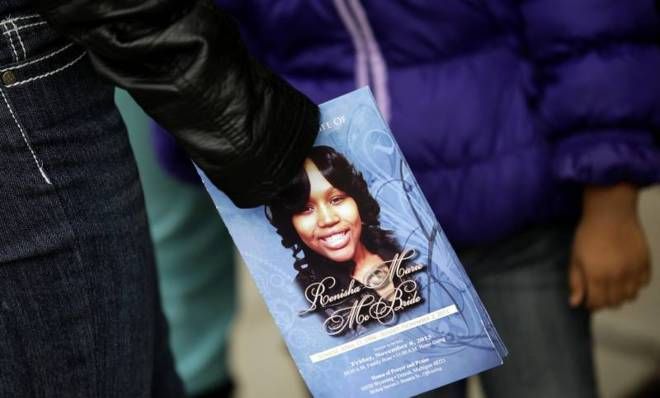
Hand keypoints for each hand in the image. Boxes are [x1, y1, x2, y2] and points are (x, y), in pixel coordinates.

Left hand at [569, 183, 650, 310]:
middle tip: (600, 293)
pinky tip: (626, 276)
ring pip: (631, 296)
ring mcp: (633, 270)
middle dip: (606, 302)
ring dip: (621, 295)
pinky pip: (643, 283)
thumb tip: (575, 303)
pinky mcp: (645, 263)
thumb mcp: (575, 258)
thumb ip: (576, 282)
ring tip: (613, 286)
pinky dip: (635, 284)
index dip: (593, 304)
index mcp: (596, 276)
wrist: (610, 214)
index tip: (589, 301)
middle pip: (615, 302)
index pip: (598, 303)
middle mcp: (617, 277)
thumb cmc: (588, 235)